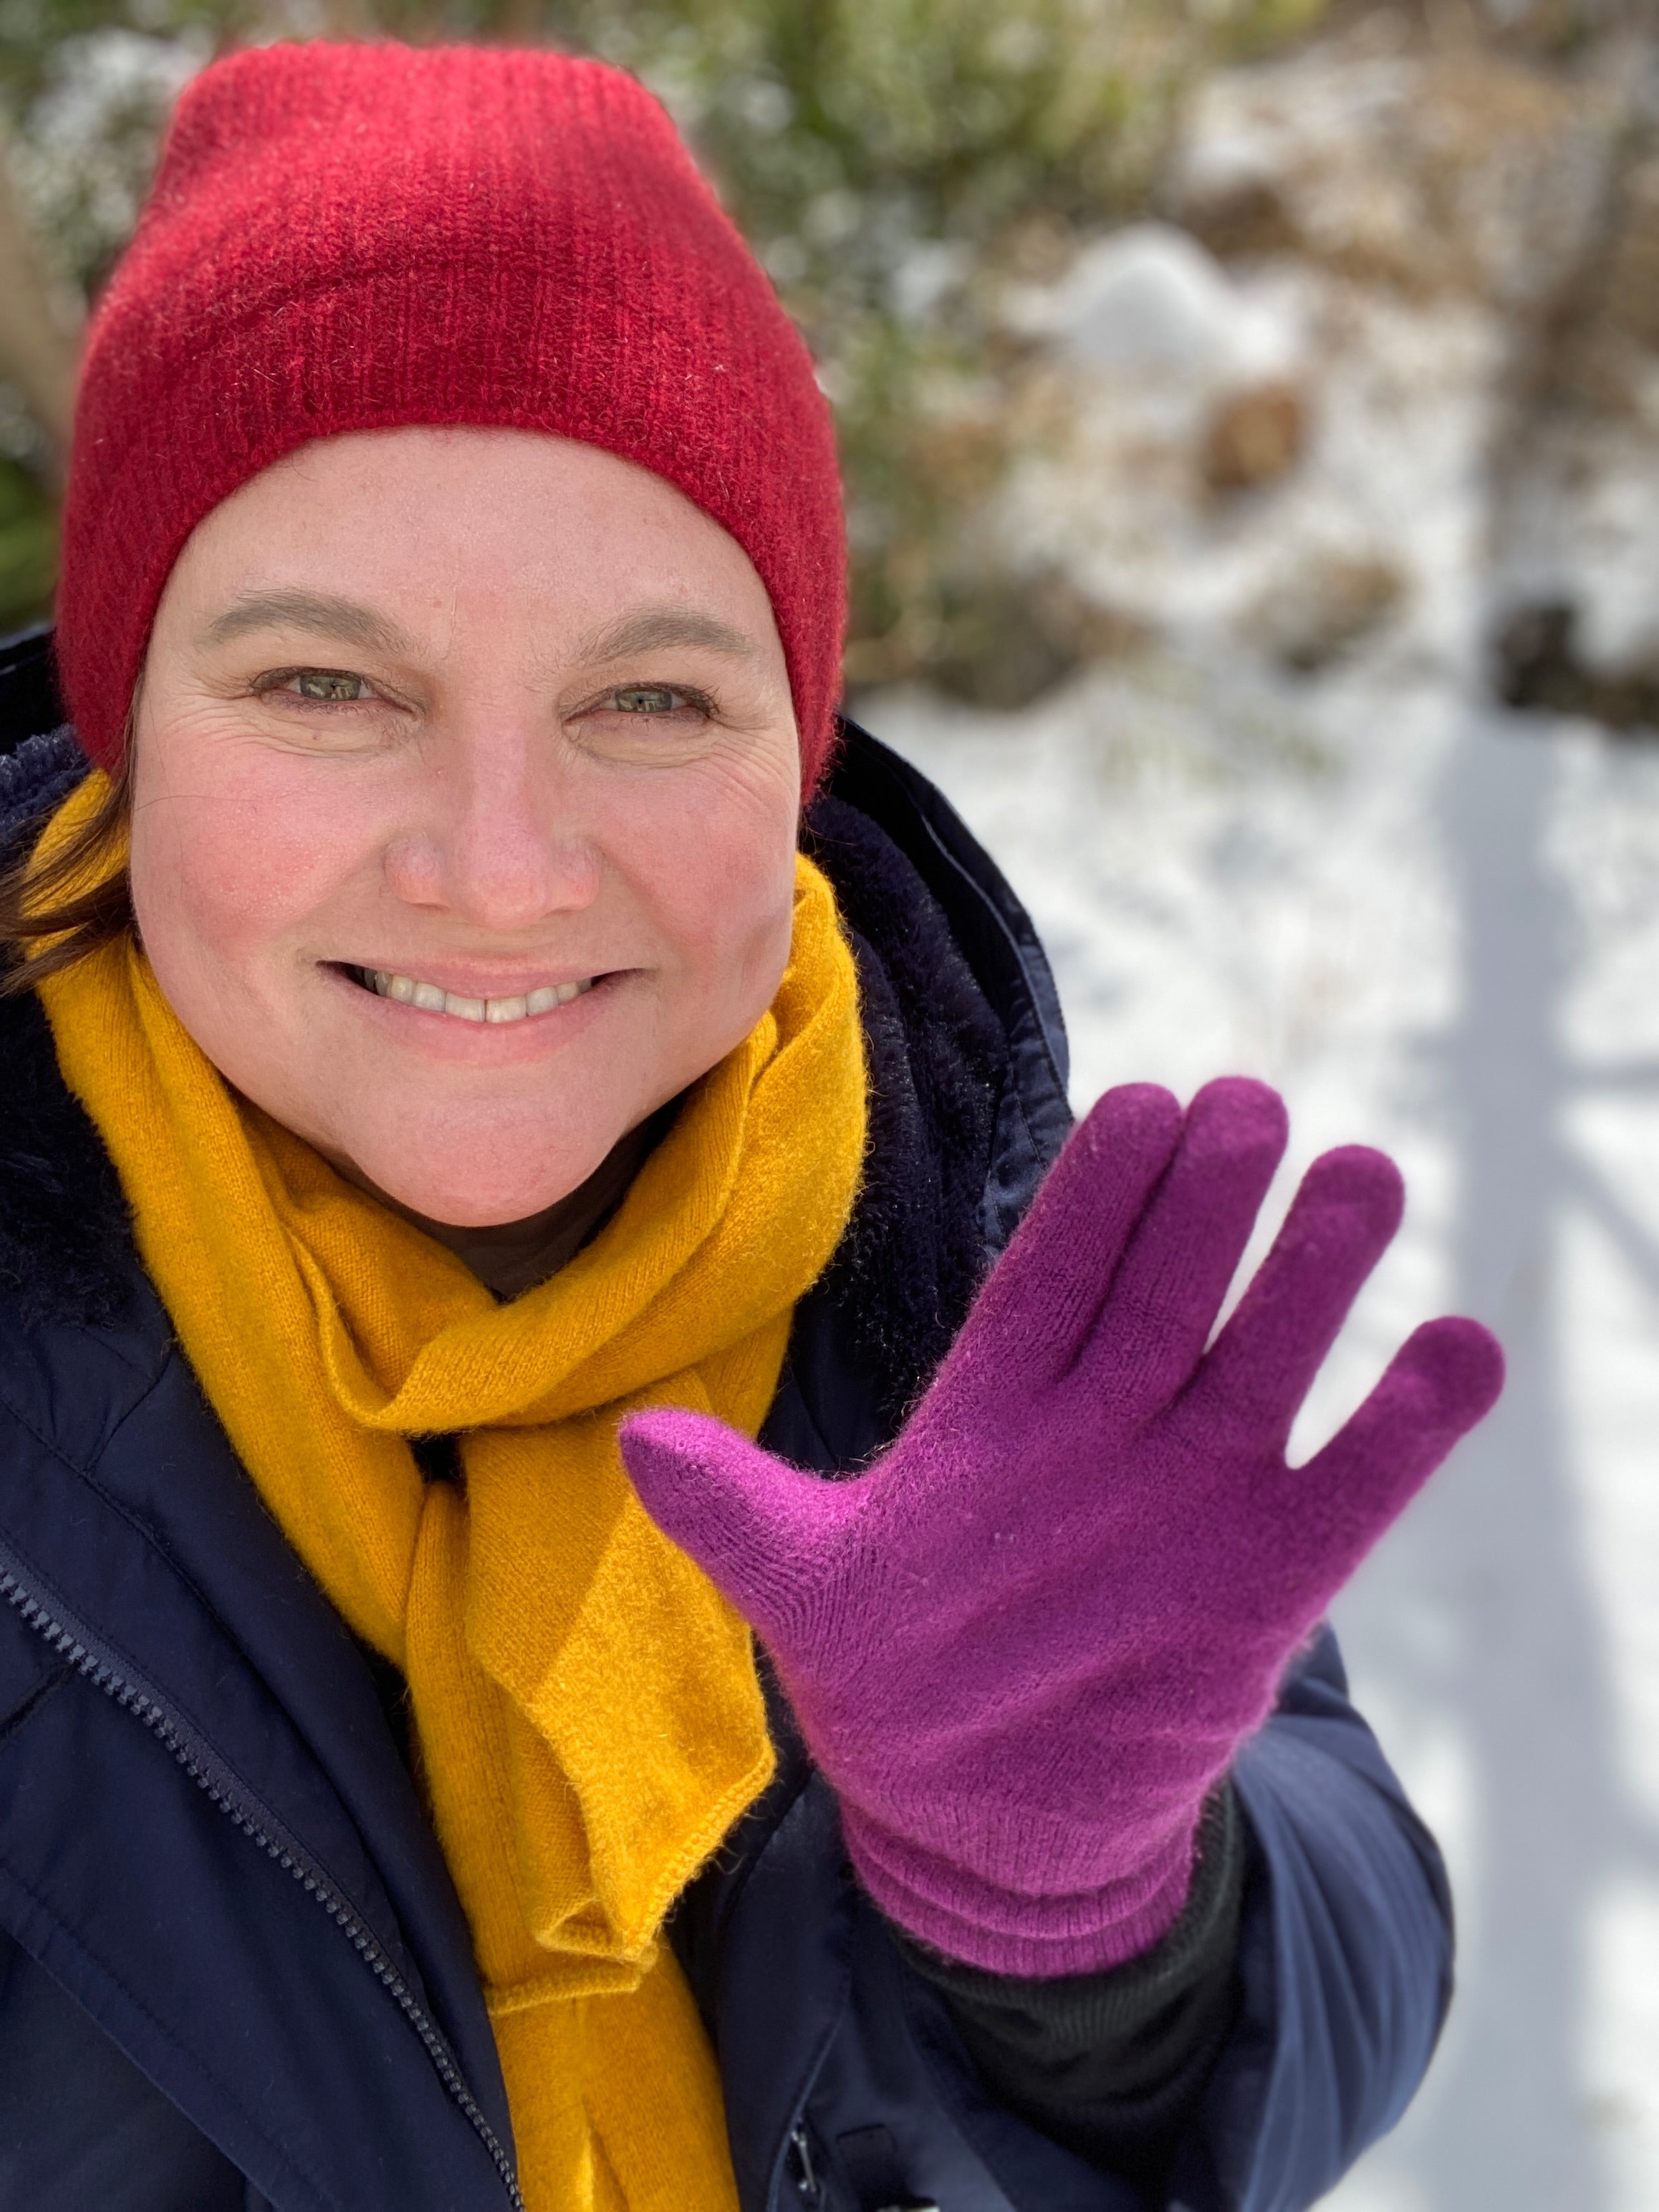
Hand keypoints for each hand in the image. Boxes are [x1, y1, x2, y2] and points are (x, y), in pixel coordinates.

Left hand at [620, 1079, 1502, 1976]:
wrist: (983, 1812)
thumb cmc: (889, 1671)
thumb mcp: (804, 1586)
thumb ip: (735, 1513)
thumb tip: (630, 1443)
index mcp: (1000, 1402)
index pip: (1053, 1272)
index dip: (1095, 1193)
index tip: (1137, 1105)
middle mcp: (1107, 1423)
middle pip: (1168, 1287)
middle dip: (1208, 1199)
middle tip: (1249, 1105)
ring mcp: (1194, 1491)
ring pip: (1264, 1357)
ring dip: (1316, 1272)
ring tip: (1362, 1176)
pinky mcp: (1269, 1579)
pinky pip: (1350, 1489)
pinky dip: (1405, 1427)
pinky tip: (1458, 1348)